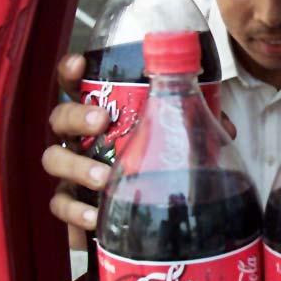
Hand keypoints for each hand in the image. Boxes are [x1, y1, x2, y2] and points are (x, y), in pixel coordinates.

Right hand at [42, 54, 236, 236]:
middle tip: (103, 121)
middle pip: (60, 118)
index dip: (70, 71)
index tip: (79, 64)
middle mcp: (77, 138)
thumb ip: (194, 126)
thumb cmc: (147, 164)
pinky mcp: (70, 203)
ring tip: (104, 177)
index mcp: (96, 114)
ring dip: (77, 166)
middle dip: (77, 116)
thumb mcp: (172, 140)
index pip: (74, 85)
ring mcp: (69, 169)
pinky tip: (95, 216)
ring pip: (53, 159)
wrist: (137, 216)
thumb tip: (227, 127)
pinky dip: (75, 211)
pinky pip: (61, 204)